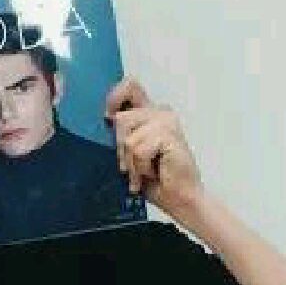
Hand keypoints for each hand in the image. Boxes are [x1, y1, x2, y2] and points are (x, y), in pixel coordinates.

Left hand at [104, 76, 203, 219]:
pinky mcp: (169, 134)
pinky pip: (138, 150)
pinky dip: (140, 167)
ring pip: (127, 138)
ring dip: (131, 162)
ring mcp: (166, 122)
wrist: (180, 199)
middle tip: (134, 165)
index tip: (108, 119)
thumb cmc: (157, 180)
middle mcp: (159, 112)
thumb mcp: (130, 153)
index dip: (114, 98)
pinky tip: (153, 172)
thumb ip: (121, 134)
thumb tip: (105, 121)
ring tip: (146, 170)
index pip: (129, 85)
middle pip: (120, 119)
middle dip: (121, 149)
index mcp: (149, 113)